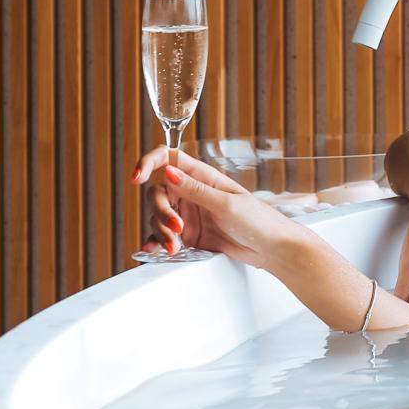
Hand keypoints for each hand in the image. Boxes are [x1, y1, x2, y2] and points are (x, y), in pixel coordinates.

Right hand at [130, 146, 296, 265]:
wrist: (271, 249)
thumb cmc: (258, 220)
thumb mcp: (226, 204)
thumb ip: (196, 190)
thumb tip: (168, 172)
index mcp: (202, 176)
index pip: (168, 158)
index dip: (149, 162)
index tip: (137, 177)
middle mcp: (192, 192)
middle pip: (157, 193)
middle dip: (160, 211)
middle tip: (176, 228)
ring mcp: (188, 214)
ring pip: (158, 216)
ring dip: (161, 231)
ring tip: (175, 246)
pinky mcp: (189, 235)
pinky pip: (164, 236)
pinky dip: (157, 242)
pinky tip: (155, 250)